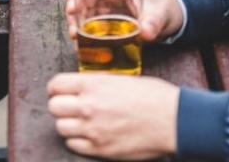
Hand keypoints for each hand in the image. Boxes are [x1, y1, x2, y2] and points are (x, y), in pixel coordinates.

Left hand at [47, 73, 178, 159]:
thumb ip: (98, 84)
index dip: (56, 88)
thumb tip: (84, 87)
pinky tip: (89, 135)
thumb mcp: (122, 79)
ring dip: (68, 125)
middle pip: (54, 107)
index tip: (60, 91)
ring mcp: (93, 129)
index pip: (56, 84)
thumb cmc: (154, 96)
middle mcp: (89, 106)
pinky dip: (78, 141)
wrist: (174, 120)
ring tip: (80, 123)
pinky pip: (74, 145)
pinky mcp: (101, 149)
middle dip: (60, 106)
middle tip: (69, 108)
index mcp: (93, 84)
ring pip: (60, 128)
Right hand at [65, 0, 183, 41]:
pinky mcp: (106, 20)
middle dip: (72, 12)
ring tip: (76, 38)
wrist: (169, 17)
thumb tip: (146, 32)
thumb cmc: (163, 6)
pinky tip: (82, 44)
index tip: (74, 7)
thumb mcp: (159, 13)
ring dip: (76, 24)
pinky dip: (84, 33)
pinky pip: (89, 24)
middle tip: (73, 28)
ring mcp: (105, 6)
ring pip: (82, 11)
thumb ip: (153, 23)